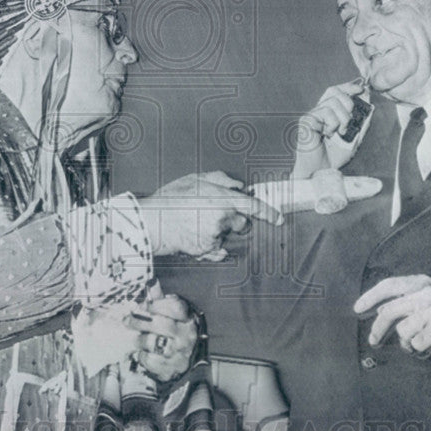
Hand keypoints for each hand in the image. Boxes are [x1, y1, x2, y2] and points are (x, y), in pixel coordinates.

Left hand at [125, 294, 198, 380]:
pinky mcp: (170, 368)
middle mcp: (186, 335)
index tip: (144, 305)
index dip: (157, 304)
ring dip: (140, 339)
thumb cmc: (174, 332)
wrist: (185, 360)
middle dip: (141, 322)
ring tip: (135, 338)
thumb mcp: (171, 314)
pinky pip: (151, 360)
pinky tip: (143, 352)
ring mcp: (179, 353)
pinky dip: (142, 356)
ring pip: (155, 343)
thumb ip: (160, 299)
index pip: (176, 307)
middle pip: (162, 325)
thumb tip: (152, 282)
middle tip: (127, 320)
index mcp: (187, 319)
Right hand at [138, 171, 282, 257]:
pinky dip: (210, 244)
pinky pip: (217, 249)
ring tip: (196, 224)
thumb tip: (240, 186)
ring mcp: (215, 237)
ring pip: (227, 236)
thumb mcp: (195, 179)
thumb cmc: (171, 198)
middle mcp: (222, 219)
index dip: (269, 213)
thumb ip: (221, 180)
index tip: (279, 219)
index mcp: (222, 199)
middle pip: (243, 224)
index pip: (254, 207)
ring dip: (219, 232)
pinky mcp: (207, 251)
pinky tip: (194, 235)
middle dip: (235, 221)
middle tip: (214, 215)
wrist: (152, 222)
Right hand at [293, 79, 370, 178]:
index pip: (336, 92)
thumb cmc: (334, 157)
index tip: (361, 89)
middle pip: (335, 92)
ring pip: (333, 102)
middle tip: (349, 122)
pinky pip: (325, 111)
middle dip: (348, 103)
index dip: (348, 87)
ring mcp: (312, 115)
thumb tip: (369, 106)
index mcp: (329, 114)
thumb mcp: (354, 139)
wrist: (322, 171)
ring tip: (339, 132)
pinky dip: (332, 124)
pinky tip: (327, 134)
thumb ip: (361, 123)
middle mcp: (319, 112)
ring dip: (342, 118)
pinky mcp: (307, 120)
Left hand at [353, 274, 430, 354]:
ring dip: (407, 343)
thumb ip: (410, 299)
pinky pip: (418, 344)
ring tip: (417, 344)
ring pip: (403, 331)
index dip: (370, 297)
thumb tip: (380, 311)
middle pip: (389, 312)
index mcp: (422, 283)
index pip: (388, 286)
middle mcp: (425, 294)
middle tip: (374, 341)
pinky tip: (429, 348)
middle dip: (377, 329)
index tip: (358, 309)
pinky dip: (420, 350)